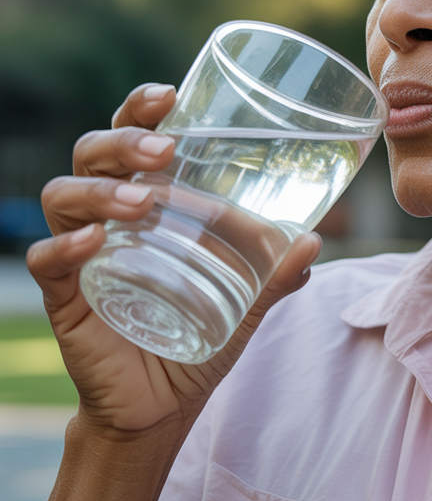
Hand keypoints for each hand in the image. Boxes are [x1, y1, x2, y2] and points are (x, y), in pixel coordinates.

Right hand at [28, 84, 320, 435]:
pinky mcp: (65, 297)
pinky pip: (47, 259)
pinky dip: (65, 246)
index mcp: (151, 200)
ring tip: (142, 200)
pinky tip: (93, 242)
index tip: (169, 95)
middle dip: (123, 139)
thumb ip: (276, 273)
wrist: (165, 405)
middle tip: (163, 149)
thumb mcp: (247, 301)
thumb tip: (314, 241)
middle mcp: (110, 216)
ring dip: (100, 188)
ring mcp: (83, 254)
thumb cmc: (202, 335)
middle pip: (94, 153)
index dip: (141, 108)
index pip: (133, 136)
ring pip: (64, 194)